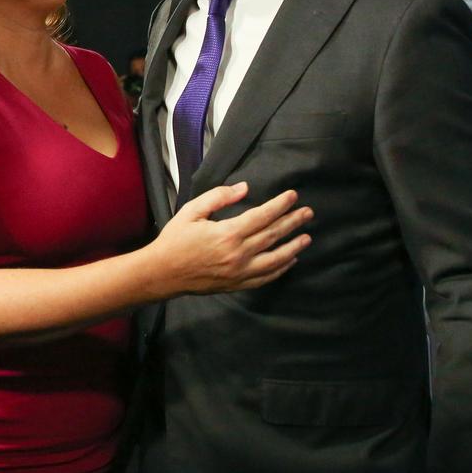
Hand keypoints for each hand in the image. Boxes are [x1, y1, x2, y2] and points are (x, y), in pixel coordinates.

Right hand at [151, 182, 312, 297]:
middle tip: (308, 212)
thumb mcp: (192, 211)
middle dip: (293, 222)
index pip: (263, 216)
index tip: (293, 195)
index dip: (280, 205)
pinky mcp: (237, 284)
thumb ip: (219, 197)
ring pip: (275, 259)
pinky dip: (281, 269)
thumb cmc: (175, 239)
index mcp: (228, 233)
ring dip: (293, 247)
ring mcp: (239, 272)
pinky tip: (290, 260)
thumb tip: (244, 188)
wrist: (163, 273)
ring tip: (307, 237)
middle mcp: (238, 254)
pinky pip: (265, 277)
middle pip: (273, 235)